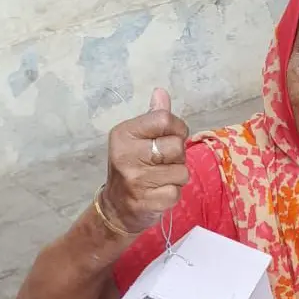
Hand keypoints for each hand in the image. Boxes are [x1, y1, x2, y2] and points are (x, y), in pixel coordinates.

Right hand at [101, 88, 189, 233]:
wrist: (117, 207)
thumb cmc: (132, 167)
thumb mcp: (137, 138)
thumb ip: (153, 117)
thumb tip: (161, 92)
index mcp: (124, 134)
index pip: (164, 119)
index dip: (176, 129)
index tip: (169, 138)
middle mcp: (127, 155)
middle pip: (177, 146)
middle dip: (177, 156)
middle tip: (162, 163)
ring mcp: (136, 180)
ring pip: (182, 171)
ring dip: (176, 176)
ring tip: (160, 178)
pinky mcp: (148, 201)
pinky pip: (177, 192)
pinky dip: (173, 193)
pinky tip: (158, 192)